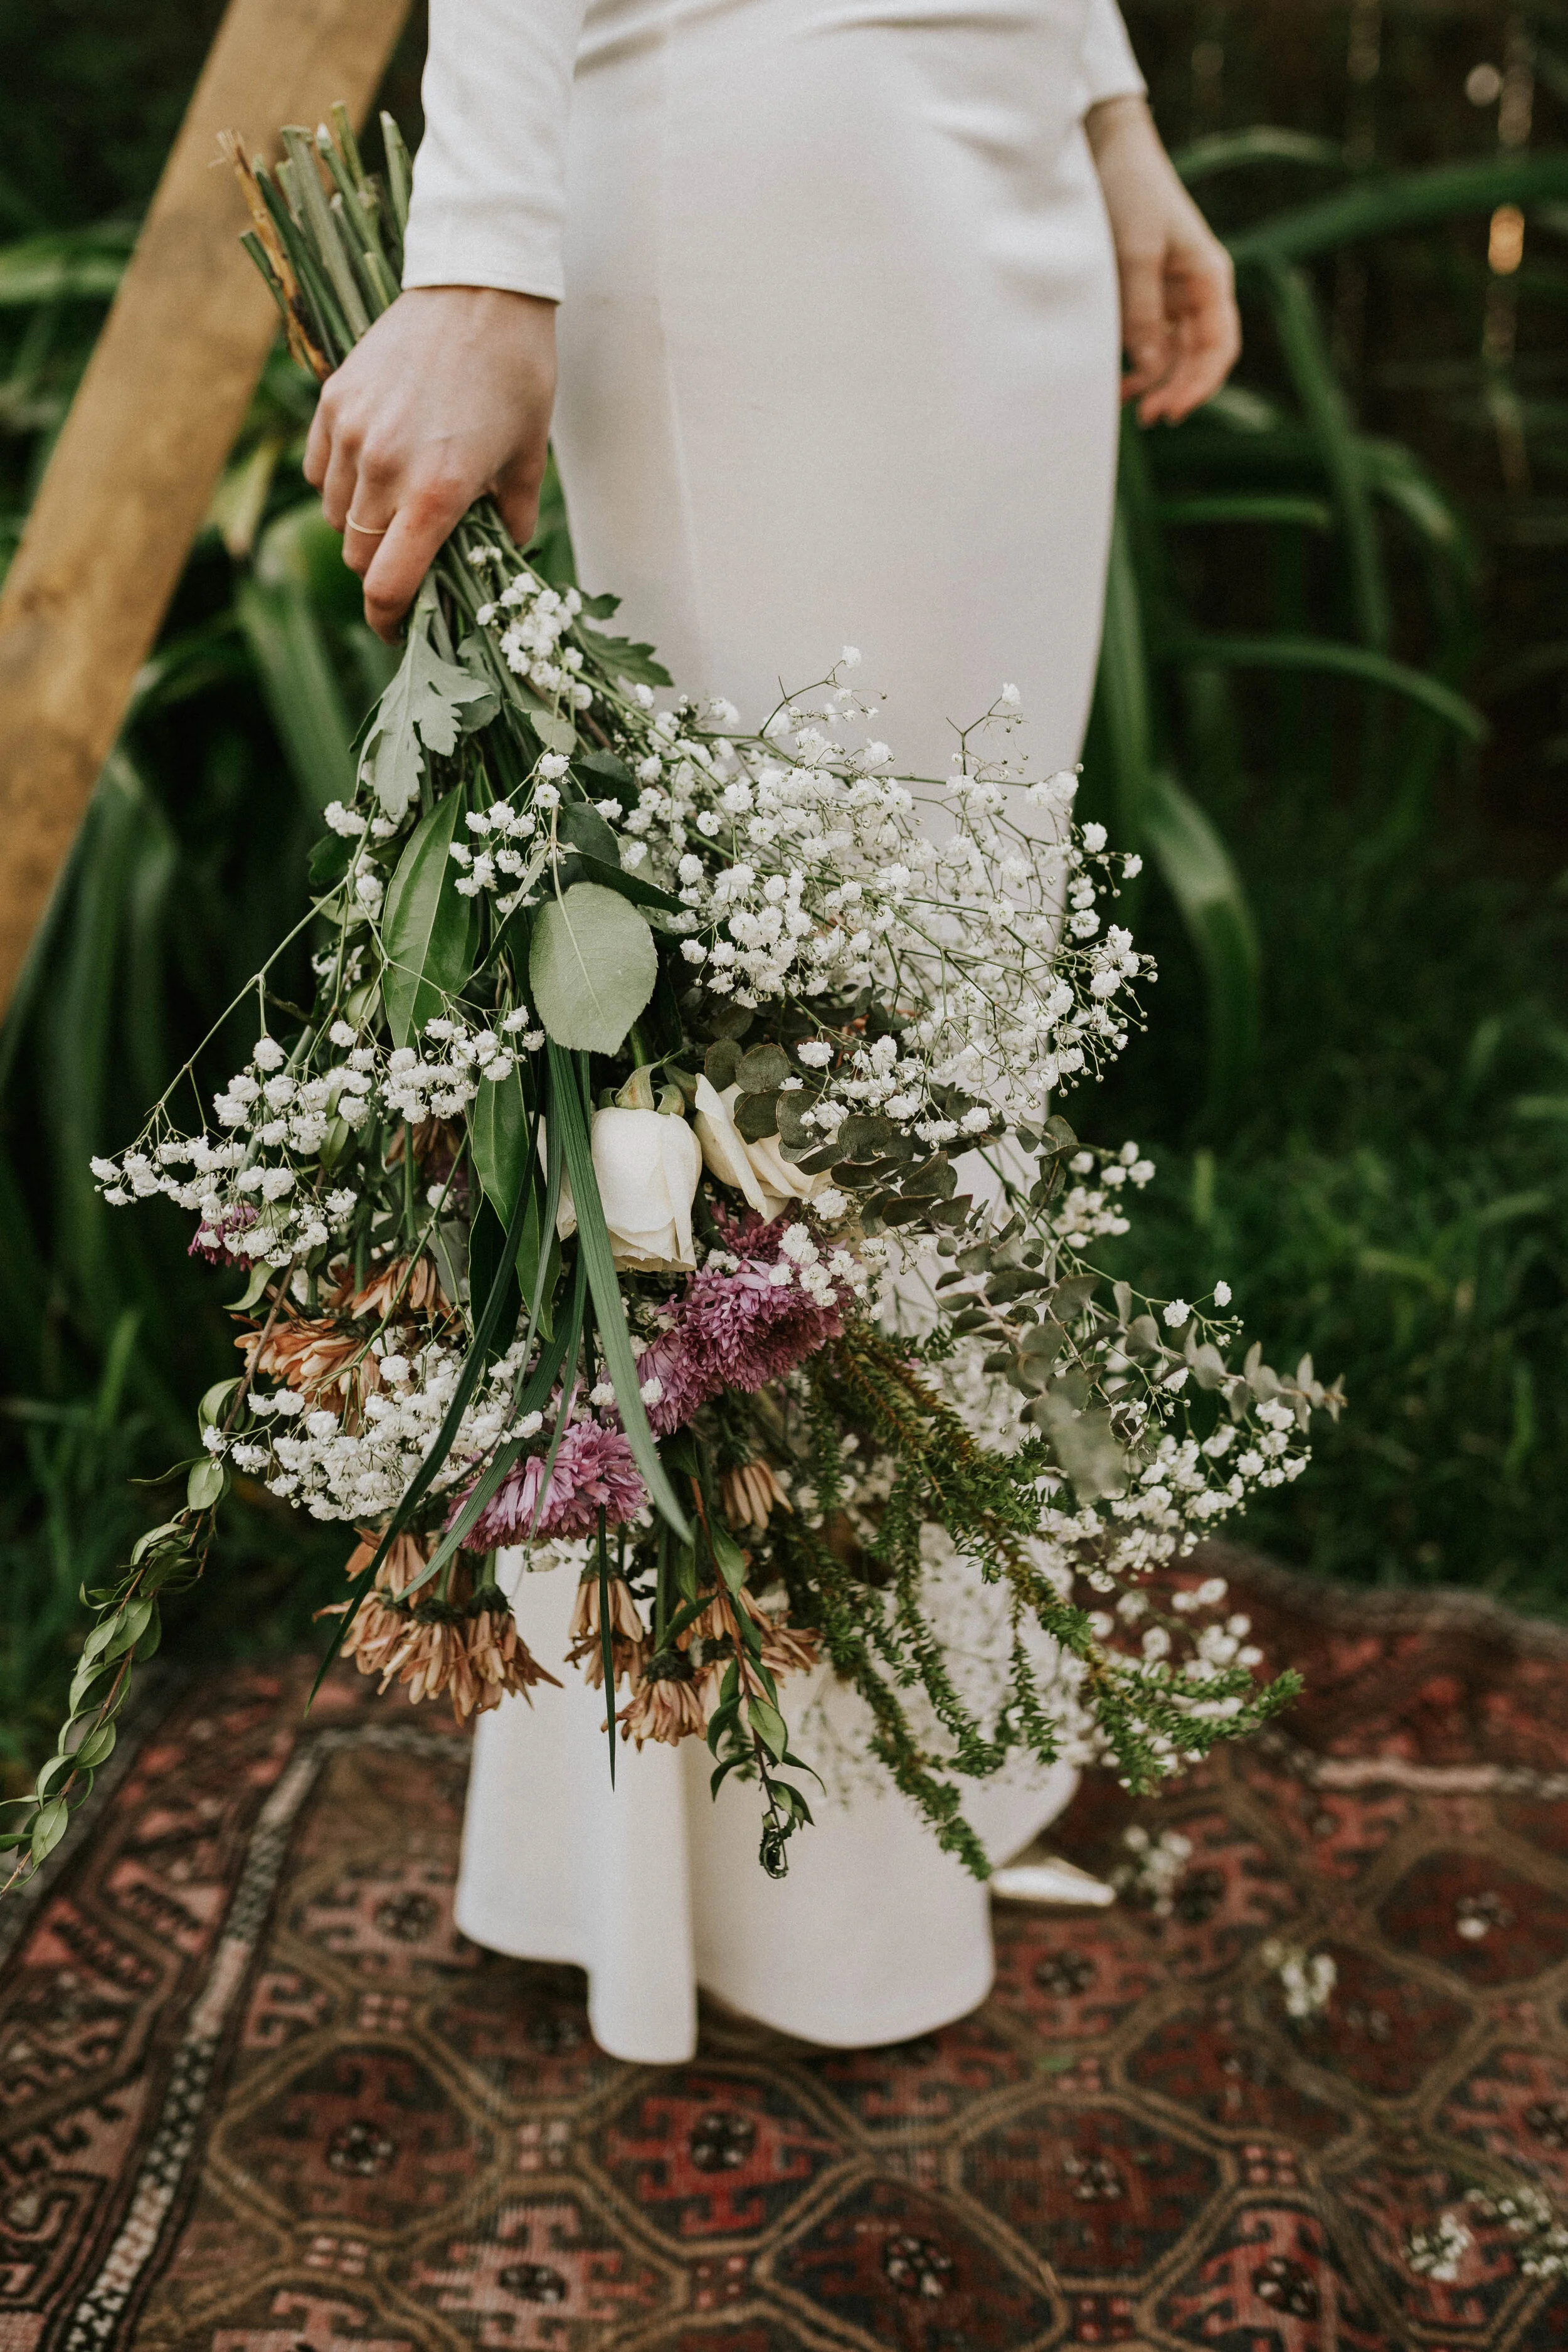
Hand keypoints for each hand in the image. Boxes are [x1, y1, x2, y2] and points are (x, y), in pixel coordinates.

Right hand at [303, 285, 557, 639]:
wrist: (480, 285)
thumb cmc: (518, 374)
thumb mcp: (530, 459)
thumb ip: (510, 523)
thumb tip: (500, 563)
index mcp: (437, 492)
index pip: (387, 587)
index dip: (389, 621)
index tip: (400, 631)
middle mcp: (384, 467)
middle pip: (360, 557)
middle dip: (384, 571)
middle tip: (415, 561)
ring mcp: (352, 433)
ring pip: (338, 517)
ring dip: (364, 529)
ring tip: (400, 507)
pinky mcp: (333, 401)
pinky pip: (321, 472)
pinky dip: (341, 485)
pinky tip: (375, 469)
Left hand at [1086, 96, 1239, 423]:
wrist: (1106, 150)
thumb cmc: (1130, 193)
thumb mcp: (1135, 254)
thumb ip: (1142, 312)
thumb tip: (1152, 368)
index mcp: (1209, 278)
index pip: (1219, 347)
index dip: (1201, 385)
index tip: (1172, 411)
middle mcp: (1195, 290)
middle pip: (1197, 357)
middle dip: (1175, 390)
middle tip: (1145, 417)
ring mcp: (1171, 293)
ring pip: (1172, 354)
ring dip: (1154, 382)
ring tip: (1125, 405)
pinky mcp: (1144, 292)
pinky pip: (1149, 339)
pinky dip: (1136, 363)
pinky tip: (1118, 381)